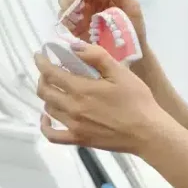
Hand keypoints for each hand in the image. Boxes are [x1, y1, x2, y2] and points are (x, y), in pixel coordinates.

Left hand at [34, 44, 165, 154]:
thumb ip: (96, 56)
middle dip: (42, 77)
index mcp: (81, 89)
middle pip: (45, 91)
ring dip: (47, 95)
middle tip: (48, 70)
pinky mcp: (78, 140)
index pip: (51, 73)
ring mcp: (73, 126)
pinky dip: (45, 124)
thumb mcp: (120, 72)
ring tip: (54, 88)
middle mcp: (72, 108)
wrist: (148, 133)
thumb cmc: (137, 100)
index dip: (41, 62)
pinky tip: (47, 116)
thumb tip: (74, 47)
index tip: (39, 55)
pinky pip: (52, 135)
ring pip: (48, 108)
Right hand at [58, 0, 145, 46]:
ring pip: (63, 0)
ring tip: (80, 18)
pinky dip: (66, 20)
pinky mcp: (73, 26)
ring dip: (68, 6)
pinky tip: (76, 27)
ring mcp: (78, 11)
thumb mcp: (132, 6)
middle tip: (81, 7)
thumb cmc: (132, 27)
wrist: (129, 52)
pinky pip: (62, 18)